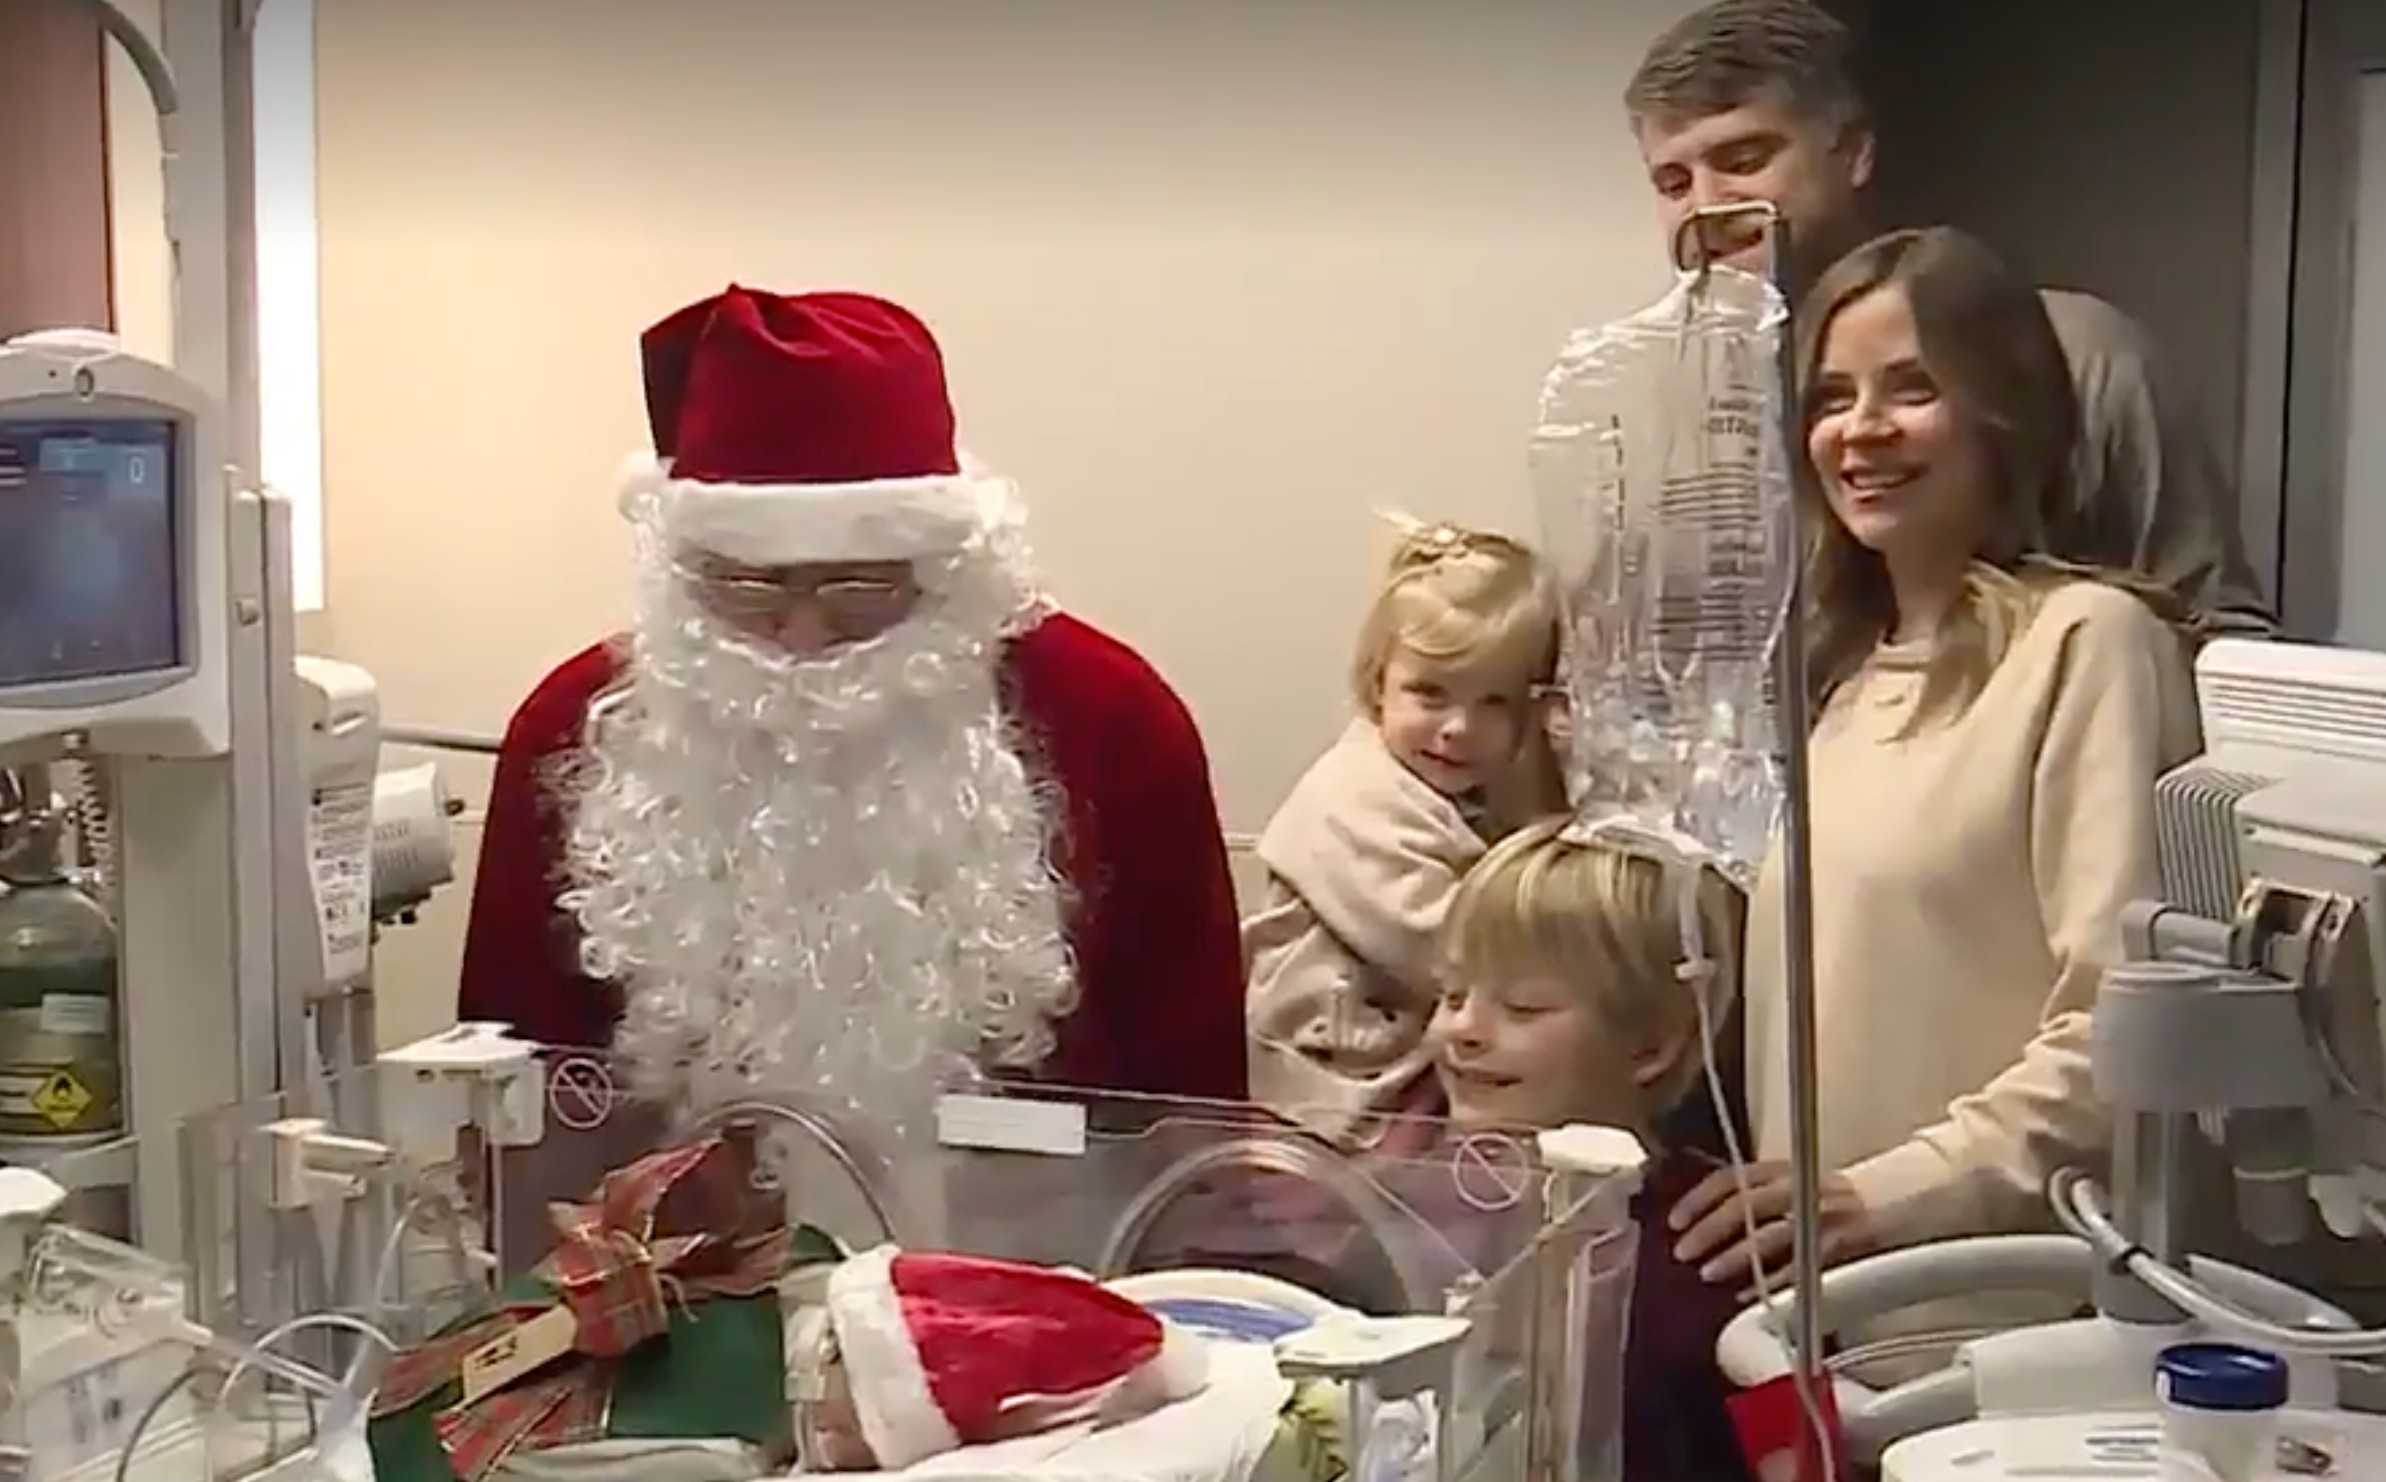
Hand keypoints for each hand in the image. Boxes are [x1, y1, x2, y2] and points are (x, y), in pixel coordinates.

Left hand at [1667, 1160, 1875, 1295]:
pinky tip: (1749, 1293)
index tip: (1675, 1221)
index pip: (1732, 1177)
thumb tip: (1702, 1219)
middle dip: (1709, 1229)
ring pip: (1770, 1235)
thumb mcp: (1789, 1182)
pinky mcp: (1841, 1244)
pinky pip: (1801, 1265)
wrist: (1888, 1199)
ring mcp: (1821, 1215)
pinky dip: (1772, 1281)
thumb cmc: (1828, 1196)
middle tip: (1683, 1251)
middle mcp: (1800, 1186)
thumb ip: (1752, 1194)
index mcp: (1782, 1169)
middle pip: (1745, 1204)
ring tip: (1708, 1273)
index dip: (1699, 1198)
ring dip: (1735, 1256)